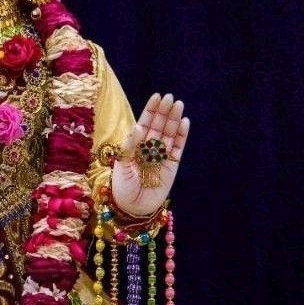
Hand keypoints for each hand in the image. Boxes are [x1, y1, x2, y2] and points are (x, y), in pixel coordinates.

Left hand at [111, 93, 189, 218]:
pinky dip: (182, 135)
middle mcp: (149, 148)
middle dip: (164, 111)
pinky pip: (178, 147)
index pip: (145, 123)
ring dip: (174, 119)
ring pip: (170, 134)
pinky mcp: (172, 165)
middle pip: (159, 126)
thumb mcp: (121, 165)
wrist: (133, 208)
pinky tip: (184, 122)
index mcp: (135, 146)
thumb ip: (129, 146)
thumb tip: (138, 126)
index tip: (156, 96)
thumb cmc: (122, 188)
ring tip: (178, 105)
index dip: (151, 110)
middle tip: (170, 97)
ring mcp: (161, 156)